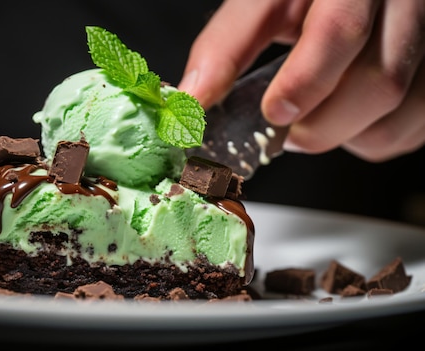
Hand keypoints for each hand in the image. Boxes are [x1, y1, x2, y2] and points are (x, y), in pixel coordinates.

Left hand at [179, 0, 424, 161]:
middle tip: (284, 123)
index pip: (341, 30)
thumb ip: (227, 47)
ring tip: (312, 119)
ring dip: (346, 135)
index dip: (305, 81)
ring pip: (402, 112)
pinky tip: (346, 120)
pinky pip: (414, 128)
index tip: (275, 111)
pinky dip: (371, 139)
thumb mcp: (262, 3)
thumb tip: (192, 100)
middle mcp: (404, 5)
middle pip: (381, 82)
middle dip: (321, 123)